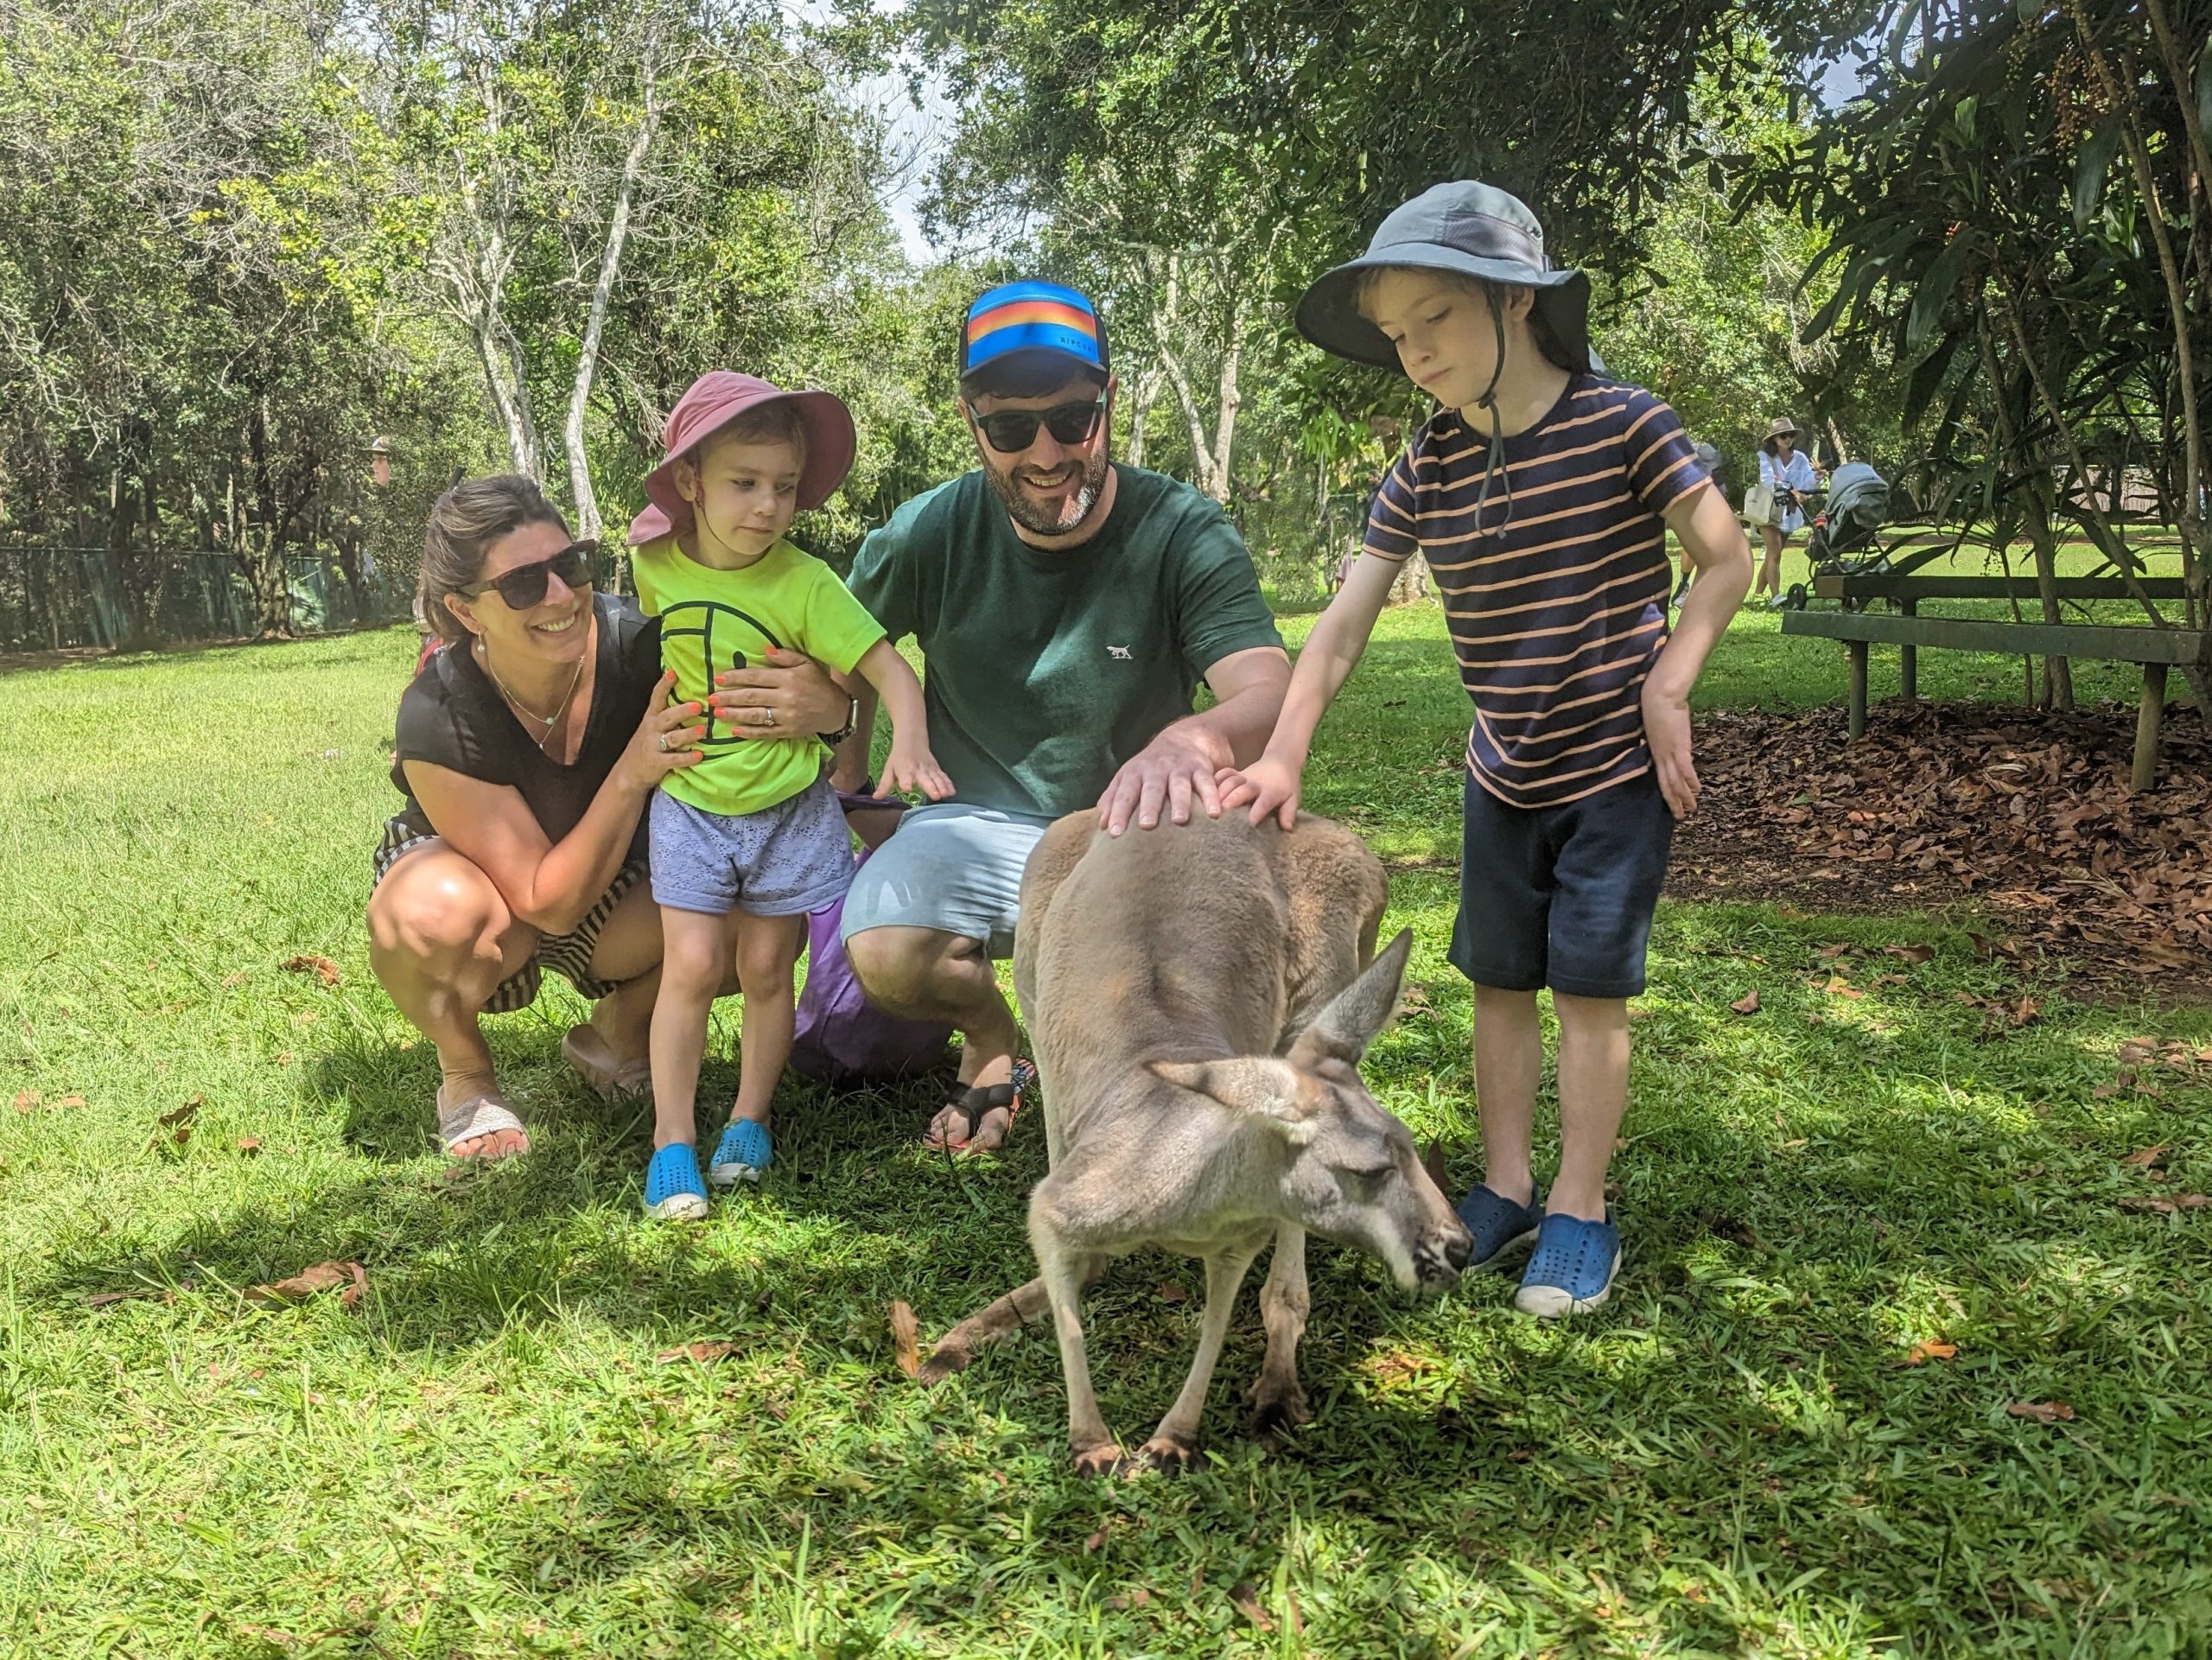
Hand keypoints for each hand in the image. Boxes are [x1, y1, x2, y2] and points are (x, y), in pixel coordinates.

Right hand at [615, 671, 705, 792]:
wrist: (629, 771)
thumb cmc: (648, 743)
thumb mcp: (653, 724)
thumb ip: (668, 712)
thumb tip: (690, 693)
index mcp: (652, 716)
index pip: (657, 697)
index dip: (664, 684)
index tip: (674, 672)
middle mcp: (652, 728)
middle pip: (668, 717)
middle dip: (682, 711)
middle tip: (698, 706)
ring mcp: (654, 745)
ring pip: (673, 738)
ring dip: (688, 734)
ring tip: (703, 730)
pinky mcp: (657, 763)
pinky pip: (674, 760)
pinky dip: (687, 758)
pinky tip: (700, 755)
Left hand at [711, 647, 848, 740]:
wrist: (836, 710)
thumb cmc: (818, 684)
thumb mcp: (806, 663)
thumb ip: (786, 656)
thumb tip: (764, 650)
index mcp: (788, 678)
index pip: (756, 676)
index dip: (736, 677)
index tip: (719, 679)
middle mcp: (786, 697)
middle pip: (751, 697)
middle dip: (729, 697)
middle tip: (711, 698)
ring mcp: (787, 716)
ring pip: (755, 715)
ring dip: (734, 714)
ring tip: (718, 713)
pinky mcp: (788, 731)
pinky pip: (766, 732)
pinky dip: (750, 732)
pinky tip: (735, 730)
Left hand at [875, 742, 953, 801]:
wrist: (912, 740)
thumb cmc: (898, 758)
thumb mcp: (889, 769)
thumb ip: (884, 785)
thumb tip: (875, 798)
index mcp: (904, 770)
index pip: (904, 778)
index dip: (905, 783)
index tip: (907, 788)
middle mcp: (917, 770)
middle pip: (925, 779)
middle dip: (931, 787)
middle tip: (936, 796)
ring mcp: (929, 769)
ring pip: (937, 778)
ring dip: (942, 786)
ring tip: (945, 794)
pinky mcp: (936, 769)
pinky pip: (943, 777)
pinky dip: (948, 784)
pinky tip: (952, 792)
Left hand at [1095, 723, 1230, 835]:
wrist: (1183, 739)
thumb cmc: (1149, 769)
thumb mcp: (1128, 778)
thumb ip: (1112, 799)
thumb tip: (1101, 825)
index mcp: (1135, 773)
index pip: (1124, 794)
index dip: (1118, 812)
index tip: (1114, 833)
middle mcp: (1156, 770)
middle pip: (1152, 789)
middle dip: (1149, 806)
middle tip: (1146, 825)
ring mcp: (1180, 768)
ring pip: (1179, 785)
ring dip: (1179, 802)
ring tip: (1179, 821)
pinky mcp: (1201, 768)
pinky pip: (1207, 783)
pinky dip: (1211, 797)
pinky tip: (1215, 813)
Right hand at [1216, 756, 1303, 829]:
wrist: (1281, 760)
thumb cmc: (1287, 785)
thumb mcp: (1293, 798)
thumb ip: (1289, 812)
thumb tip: (1287, 828)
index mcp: (1271, 791)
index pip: (1264, 802)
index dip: (1257, 813)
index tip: (1250, 824)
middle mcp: (1256, 784)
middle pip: (1243, 789)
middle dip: (1232, 799)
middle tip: (1220, 813)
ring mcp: (1245, 777)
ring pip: (1231, 781)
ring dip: (1220, 792)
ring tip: (1209, 805)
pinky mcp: (1237, 773)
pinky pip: (1224, 773)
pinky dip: (1215, 780)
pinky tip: (1204, 791)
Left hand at [1641, 679, 1698, 819]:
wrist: (1660, 694)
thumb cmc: (1659, 704)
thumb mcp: (1660, 726)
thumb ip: (1666, 737)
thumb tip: (1672, 740)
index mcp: (1655, 752)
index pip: (1660, 778)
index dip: (1666, 793)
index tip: (1672, 804)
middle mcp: (1660, 756)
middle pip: (1666, 785)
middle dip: (1674, 802)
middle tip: (1681, 816)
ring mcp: (1668, 753)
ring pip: (1675, 781)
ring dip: (1684, 797)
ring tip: (1691, 809)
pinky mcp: (1678, 746)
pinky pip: (1684, 769)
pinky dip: (1690, 781)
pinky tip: (1696, 790)